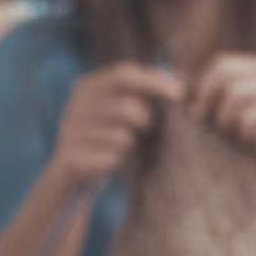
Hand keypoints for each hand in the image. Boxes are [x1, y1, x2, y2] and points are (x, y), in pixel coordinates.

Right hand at [47, 62, 183, 189]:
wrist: (70, 182)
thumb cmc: (107, 142)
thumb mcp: (122, 114)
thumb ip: (146, 96)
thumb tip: (186, 85)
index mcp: (86, 87)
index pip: (124, 74)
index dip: (155, 81)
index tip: (180, 94)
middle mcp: (74, 107)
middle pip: (127, 106)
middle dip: (145, 120)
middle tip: (144, 130)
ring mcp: (69, 134)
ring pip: (121, 137)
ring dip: (130, 146)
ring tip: (123, 149)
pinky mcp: (69, 160)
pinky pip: (111, 159)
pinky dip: (117, 163)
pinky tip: (109, 164)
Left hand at [191, 53, 255, 177]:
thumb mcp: (230, 116)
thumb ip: (206, 102)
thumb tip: (173, 92)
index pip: (222, 67)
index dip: (204, 92)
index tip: (198, 116)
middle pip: (232, 92)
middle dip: (221, 120)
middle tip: (228, 133)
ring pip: (246, 117)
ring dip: (241, 137)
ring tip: (250, 141)